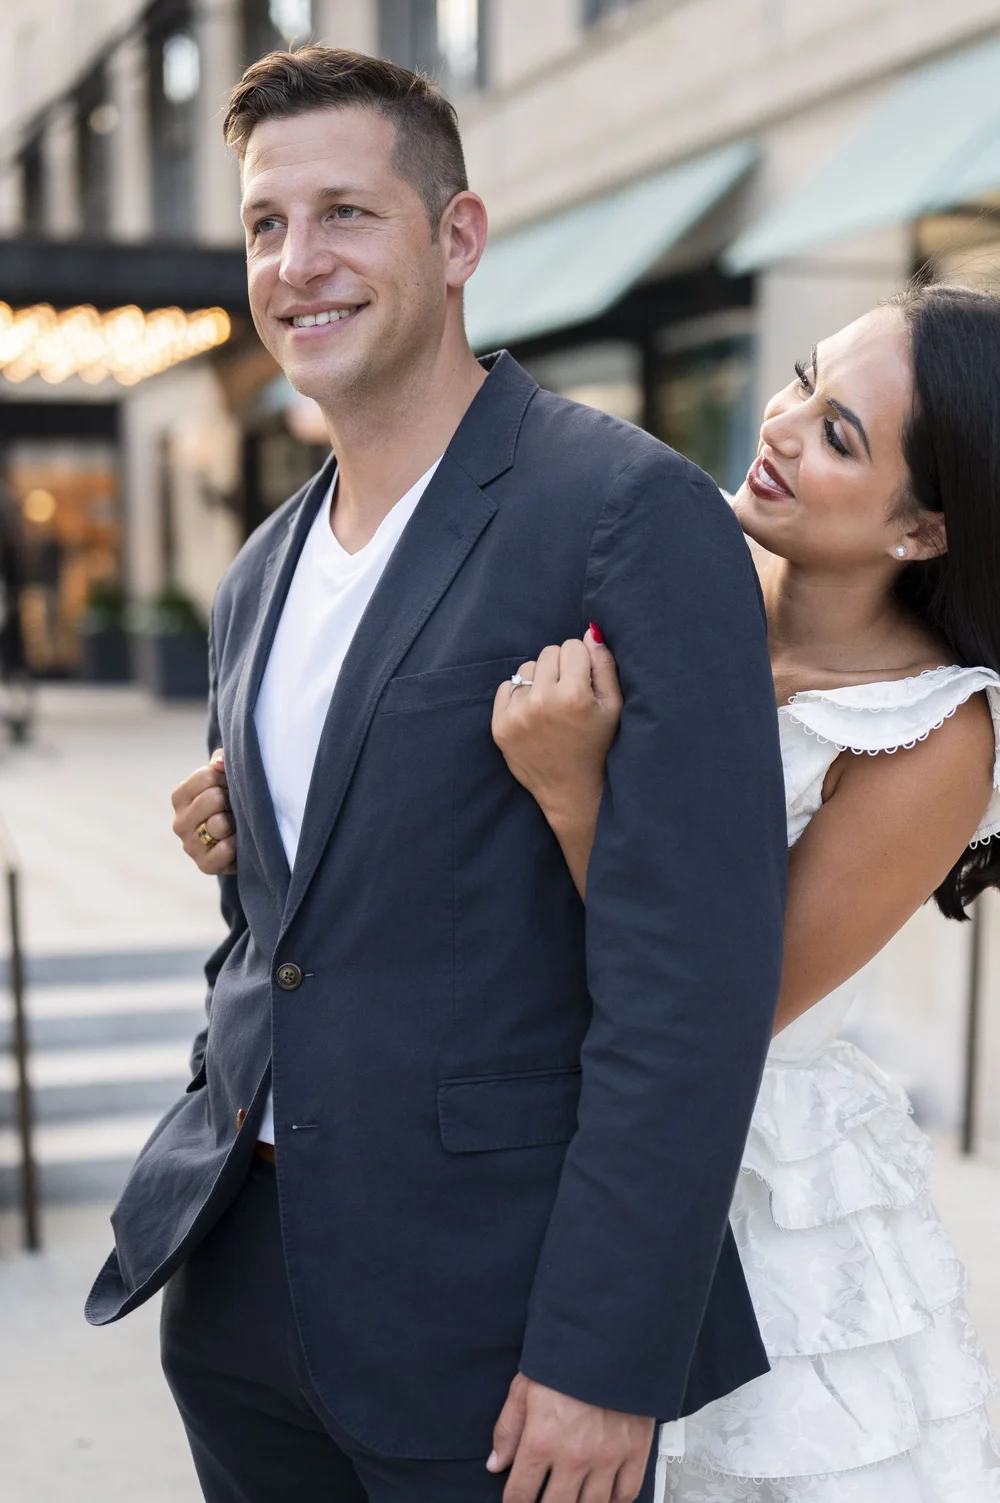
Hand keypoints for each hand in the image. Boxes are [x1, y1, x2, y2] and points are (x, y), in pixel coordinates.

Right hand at [171, 749, 237, 874]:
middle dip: (232, 799)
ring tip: (238, 824)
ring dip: (236, 822)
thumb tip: (220, 760)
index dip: (227, 777)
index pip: (205, 776)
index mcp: (180, 797)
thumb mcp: (226, 779)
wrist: (243, 842)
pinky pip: (225, 848)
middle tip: (238, 806)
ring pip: (219, 823)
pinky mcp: (204, 865)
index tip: (232, 785)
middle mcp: (179, 822)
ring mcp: (189, 846)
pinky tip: (240, 842)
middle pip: (212, 798)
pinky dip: (238, 844)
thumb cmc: (232, 803)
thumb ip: (221, 763)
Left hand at [488, 1373, 653, 1502]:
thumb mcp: (524, 1388)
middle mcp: (574, 1455)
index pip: (520, 1494)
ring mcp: (607, 1457)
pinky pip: (626, 1493)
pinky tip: (604, 1497)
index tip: (516, 1501)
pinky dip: (615, 1501)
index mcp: (542, 1440)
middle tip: (543, 1500)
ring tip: (572, 1497)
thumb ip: (508, 1429)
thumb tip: (496, 1463)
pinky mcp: (635, 1450)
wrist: (610, 1336)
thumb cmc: (566, 1358)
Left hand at [492, 629, 622, 828]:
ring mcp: (517, 715)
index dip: (582, 662)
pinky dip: (519, 695)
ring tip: (551, 707)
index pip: (572, 646)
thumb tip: (589, 631)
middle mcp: (542, 702)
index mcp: (574, 696)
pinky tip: (534, 715)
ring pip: (527, 668)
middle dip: (561, 668)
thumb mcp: (614, 707)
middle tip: (568, 695)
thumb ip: (604, 665)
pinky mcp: (499, 726)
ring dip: (540, 680)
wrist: (572, 791)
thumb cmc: (599, 746)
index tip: (585, 683)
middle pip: (548, 652)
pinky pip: (507, 686)